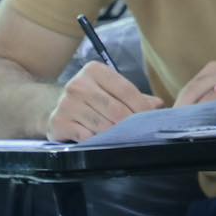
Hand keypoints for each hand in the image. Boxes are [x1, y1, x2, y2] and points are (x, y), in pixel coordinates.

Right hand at [47, 61, 164, 141]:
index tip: (151, 120)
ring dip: (117, 136)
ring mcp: (67, 104)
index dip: (141, 107)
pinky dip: (99, 143)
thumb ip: (135, 97)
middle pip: (115, 109)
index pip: (126, 90)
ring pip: (103, 126)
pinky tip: (105, 144)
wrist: (57, 108)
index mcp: (94, 70)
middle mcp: (79, 84)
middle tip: (142, 134)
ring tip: (126, 140)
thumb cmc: (92, 99)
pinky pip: (87, 137)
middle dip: (131, 124)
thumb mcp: (111, 90)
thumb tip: (158, 105)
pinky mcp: (59, 122)